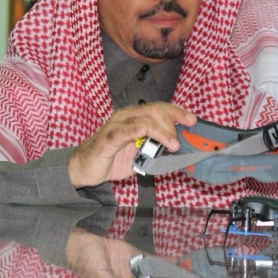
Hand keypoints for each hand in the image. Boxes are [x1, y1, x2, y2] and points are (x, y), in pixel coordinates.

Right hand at [68, 102, 196, 187]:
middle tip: (178, 143)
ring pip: (142, 119)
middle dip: (171, 124)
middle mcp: (126, 117)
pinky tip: (146, 131)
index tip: (192, 120)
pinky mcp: (107, 139)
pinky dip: (136, 129)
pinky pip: (123, 131)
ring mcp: (116, 126)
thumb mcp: (140, 155)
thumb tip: (178, 153)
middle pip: (154, 110)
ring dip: (161, 131)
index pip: (159, 108)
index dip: (177, 112)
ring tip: (172, 145)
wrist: (85, 169)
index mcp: (134, 117)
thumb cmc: (112, 160)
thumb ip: (156, 151)